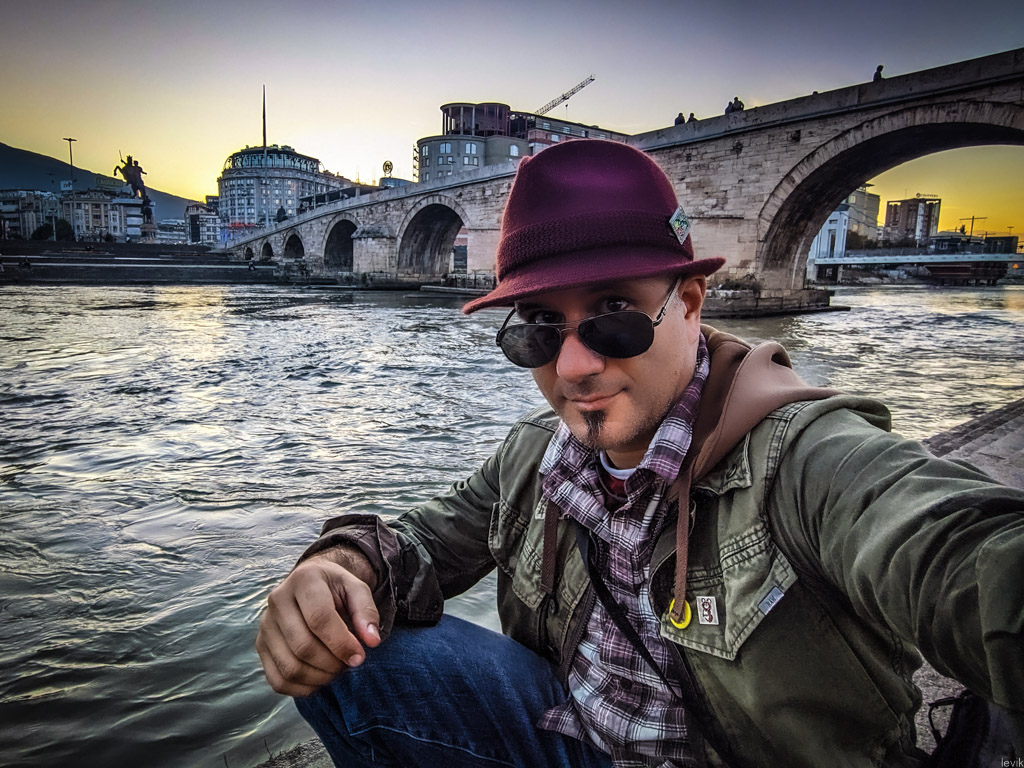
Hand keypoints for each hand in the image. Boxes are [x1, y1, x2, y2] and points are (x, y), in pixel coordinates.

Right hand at [256, 549, 381, 696]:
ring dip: (319, 678)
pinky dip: (301, 688)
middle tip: (349, 664)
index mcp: (304, 580)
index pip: (319, 619)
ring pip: (289, 667)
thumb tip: (371, 641)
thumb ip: (366, 612)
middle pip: (303, 646)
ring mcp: (265, 625)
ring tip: (336, 670)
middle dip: (332, 663)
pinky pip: (278, 680)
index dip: (342, 643)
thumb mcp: (356, 589)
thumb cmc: (336, 589)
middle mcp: (277, 600)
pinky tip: (319, 679)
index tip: (359, 657)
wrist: (310, 585)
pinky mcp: (261, 645)